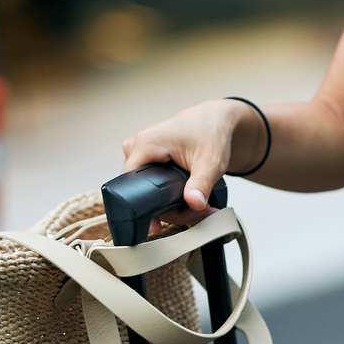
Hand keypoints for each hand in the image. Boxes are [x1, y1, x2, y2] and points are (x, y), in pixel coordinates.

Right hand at [121, 97, 258, 217]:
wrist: (216, 119)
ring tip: (196, 205)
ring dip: (170, 204)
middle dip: (167, 209)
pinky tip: (187, 197)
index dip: (142, 208)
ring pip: (145, 190)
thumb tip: (194, 204)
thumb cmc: (211, 131)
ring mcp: (141, 152)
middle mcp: (138, 147)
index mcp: (146, 144)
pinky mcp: (148, 157)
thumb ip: (201, 185)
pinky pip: (150, 183)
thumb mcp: (210, 162)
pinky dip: (168, 194)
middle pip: (138, 191)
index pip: (127, 185)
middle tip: (194, 211)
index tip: (158, 224)